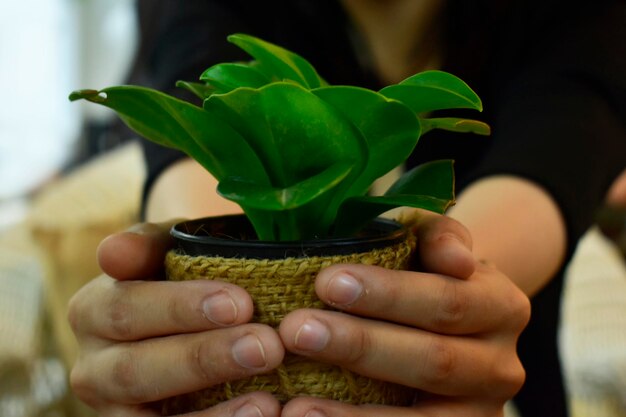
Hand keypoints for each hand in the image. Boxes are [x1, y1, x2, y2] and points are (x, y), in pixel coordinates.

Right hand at [67, 222, 283, 416]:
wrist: (189, 314)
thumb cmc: (182, 275)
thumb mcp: (168, 249)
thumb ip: (145, 244)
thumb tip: (114, 255)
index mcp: (94, 310)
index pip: (127, 308)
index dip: (180, 308)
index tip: (241, 304)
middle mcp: (93, 366)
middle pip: (137, 368)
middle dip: (205, 358)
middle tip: (266, 347)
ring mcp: (114, 408)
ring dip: (212, 412)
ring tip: (266, 401)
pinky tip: (259, 415)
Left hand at [278, 211, 529, 416]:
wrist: (448, 317)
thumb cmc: (426, 271)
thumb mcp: (434, 241)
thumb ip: (442, 236)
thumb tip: (457, 260)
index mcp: (501, 307)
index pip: (447, 301)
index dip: (388, 295)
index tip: (327, 283)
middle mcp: (501, 366)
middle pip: (434, 361)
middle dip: (362, 347)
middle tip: (297, 332)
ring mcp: (481, 411)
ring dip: (355, 415)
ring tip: (297, 406)